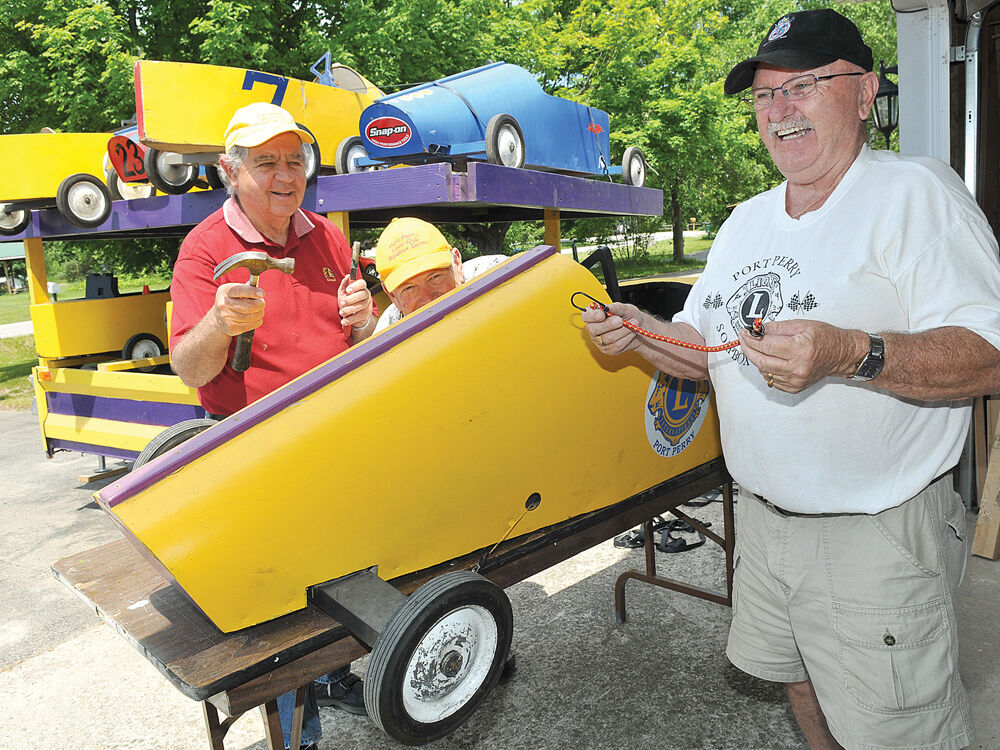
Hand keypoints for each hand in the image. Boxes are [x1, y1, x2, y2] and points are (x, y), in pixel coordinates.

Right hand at [212, 283, 263, 336]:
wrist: (217, 319)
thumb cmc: (231, 302)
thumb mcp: (234, 291)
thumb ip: (246, 288)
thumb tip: (259, 292)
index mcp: (225, 291)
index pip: (240, 290)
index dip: (252, 292)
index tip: (262, 294)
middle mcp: (224, 304)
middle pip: (250, 306)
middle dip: (260, 304)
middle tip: (261, 303)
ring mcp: (227, 316)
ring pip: (253, 316)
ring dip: (260, 313)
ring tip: (259, 311)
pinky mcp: (232, 327)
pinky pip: (252, 324)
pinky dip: (257, 321)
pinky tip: (255, 319)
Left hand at [339, 276, 372, 328]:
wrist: (354, 315)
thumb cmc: (349, 302)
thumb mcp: (344, 292)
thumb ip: (344, 284)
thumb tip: (347, 276)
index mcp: (361, 288)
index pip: (362, 284)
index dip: (355, 286)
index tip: (348, 290)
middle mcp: (366, 296)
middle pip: (362, 295)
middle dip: (351, 299)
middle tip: (343, 303)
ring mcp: (367, 305)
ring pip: (360, 306)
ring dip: (349, 310)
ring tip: (342, 312)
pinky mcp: (366, 315)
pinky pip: (358, 316)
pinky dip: (350, 319)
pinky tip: (344, 320)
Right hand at [582, 301, 642, 353]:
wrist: (639, 328)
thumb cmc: (628, 316)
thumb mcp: (625, 308)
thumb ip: (617, 308)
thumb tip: (609, 308)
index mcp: (593, 316)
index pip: (586, 316)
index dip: (592, 316)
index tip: (602, 314)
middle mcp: (593, 329)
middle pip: (594, 330)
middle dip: (608, 325)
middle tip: (620, 320)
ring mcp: (599, 341)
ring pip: (608, 338)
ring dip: (623, 330)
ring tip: (634, 323)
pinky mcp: (608, 350)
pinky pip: (617, 345)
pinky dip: (627, 337)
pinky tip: (632, 332)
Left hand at [739, 319, 864, 392]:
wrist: (840, 355)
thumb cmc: (825, 338)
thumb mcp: (801, 325)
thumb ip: (776, 328)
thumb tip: (757, 329)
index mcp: (800, 350)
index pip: (765, 346)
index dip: (750, 339)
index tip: (744, 333)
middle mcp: (797, 368)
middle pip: (760, 361)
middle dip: (748, 349)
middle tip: (744, 340)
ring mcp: (795, 380)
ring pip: (764, 371)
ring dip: (757, 359)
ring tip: (760, 348)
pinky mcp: (794, 388)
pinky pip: (771, 379)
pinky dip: (767, 369)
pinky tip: (771, 360)